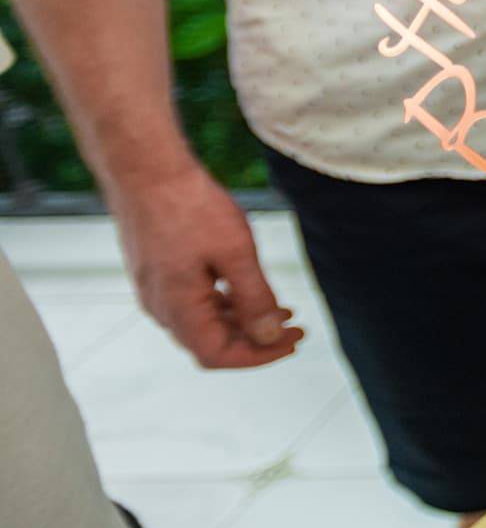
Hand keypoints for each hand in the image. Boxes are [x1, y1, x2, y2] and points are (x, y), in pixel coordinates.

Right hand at [113, 158, 302, 367]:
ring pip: (204, 322)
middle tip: (296, 329)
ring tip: (283, 312)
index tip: (293, 342)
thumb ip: (255, 299)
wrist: (147, 171)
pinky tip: (250, 291)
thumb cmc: (190, 208)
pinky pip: (194, 301)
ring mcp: (156, 289)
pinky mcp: (158, 272)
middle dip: (257, 341)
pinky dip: (226, 303)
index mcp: (177, 309)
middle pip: (211, 343)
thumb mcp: (236, 254)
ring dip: (243, 322)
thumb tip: (270, 336)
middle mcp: (160, 306)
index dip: (259, 356)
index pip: (218, 356)